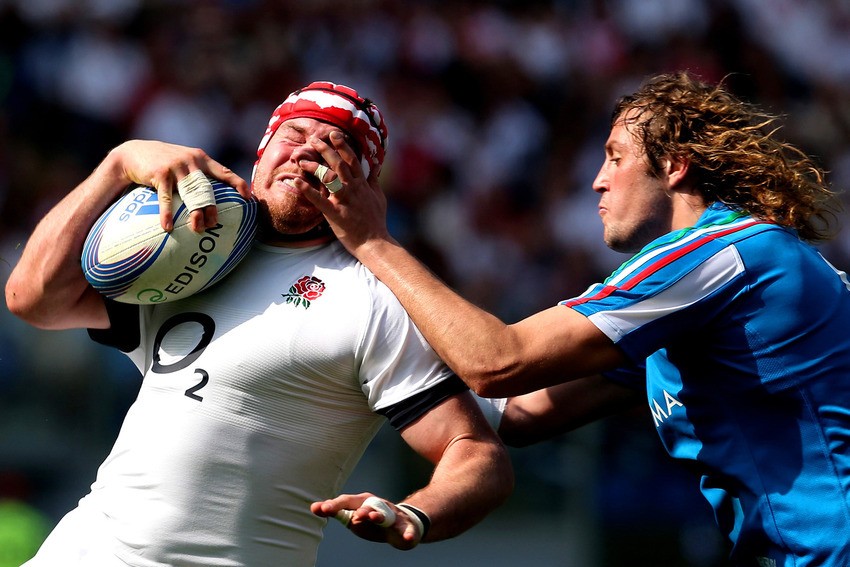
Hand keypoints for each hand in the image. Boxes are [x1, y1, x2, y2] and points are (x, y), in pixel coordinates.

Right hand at [110, 140, 249, 231]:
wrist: (134, 153)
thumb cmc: (164, 161)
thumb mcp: (184, 161)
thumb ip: (199, 172)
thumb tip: (215, 196)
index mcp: (201, 158)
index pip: (224, 171)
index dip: (237, 183)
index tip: (247, 197)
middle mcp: (191, 161)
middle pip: (207, 189)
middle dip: (212, 208)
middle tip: (214, 225)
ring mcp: (176, 167)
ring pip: (191, 194)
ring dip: (195, 213)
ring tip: (198, 228)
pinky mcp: (160, 174)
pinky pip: (166, 198)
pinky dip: (167, 214)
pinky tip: (167, 226)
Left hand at [296, 132, 393, 256]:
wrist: (375, 243)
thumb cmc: (377, 221)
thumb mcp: (379, 197)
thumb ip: (374, 180)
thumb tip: (376, 164)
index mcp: (362, 184)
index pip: (352, 160)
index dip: (342, 145)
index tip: (333, 134)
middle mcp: (353, 189)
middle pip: (338, 163)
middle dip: (325, 149)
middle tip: (314, 139)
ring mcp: (344, 201)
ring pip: (329, 178)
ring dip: (314, 166)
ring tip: (301, 157)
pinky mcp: (336, 215)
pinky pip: (319, 201)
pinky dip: (307, 190)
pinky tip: (297, 181)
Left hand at [310, 492, 423, 549]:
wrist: (402, 524)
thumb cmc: (371, 520)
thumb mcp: (353, 516)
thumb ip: (336, 512)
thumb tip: (314, 507)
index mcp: (363, 502)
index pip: (347, 501)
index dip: (335, 505)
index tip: (323, 509)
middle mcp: (378, 505)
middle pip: (368, 505)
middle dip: (362, 509)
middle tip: (354, 515)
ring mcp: (393, 515)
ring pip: (386, 515)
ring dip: (379, 516)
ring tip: (373, 518)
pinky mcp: (406, 527)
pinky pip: (408, 530)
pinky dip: (409, 534)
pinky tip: (409, 538)